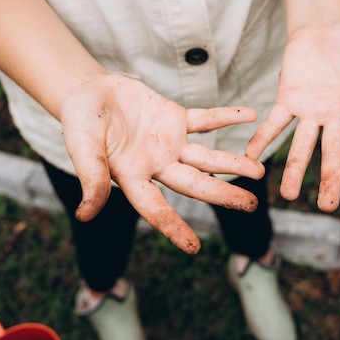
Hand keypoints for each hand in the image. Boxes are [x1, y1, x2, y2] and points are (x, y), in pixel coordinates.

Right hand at [60, 74, 264, 253]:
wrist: (90, 91)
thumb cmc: (79, 120)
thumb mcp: (81, 145)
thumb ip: (90, 175)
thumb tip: (86, 215)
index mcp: (132, 176)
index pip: (155, 207)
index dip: (172, 226)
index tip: (194, 248)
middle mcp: (157, 165)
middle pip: (194, 184)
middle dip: (222, 195)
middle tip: (251, 205)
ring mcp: (170, 143)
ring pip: (206, 157)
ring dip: (232, 163)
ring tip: (259, 171)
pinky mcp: (176, 119)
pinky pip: (206, 120)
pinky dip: (226, 117)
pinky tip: (251, 115)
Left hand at [246, 20, 339, 211]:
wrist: (323, 26)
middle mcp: (336, 114)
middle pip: (334, 152)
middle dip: (330, 178)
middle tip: (327, 207)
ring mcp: (311, 109)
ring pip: (303, 144)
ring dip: (295, 169)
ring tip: (288, 195)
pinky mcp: (288, 98)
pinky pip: (275, 122)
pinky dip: (263, 137)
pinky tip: (252, 155)